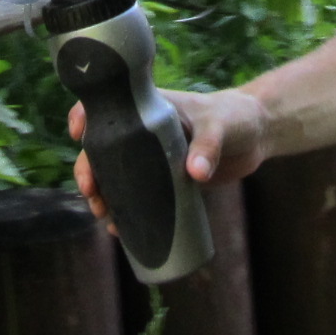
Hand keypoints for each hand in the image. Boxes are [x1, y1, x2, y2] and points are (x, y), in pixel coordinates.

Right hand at [69, 87, 271, 225]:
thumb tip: (195, 174)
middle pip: (102, 148)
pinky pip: (138, 195)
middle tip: (92, 192)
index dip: (85, 115)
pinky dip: (126, 210)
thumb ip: (209, 146)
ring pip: (115, 174)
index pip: (108, 105)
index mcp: (149, 108)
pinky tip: (119, 229)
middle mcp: (143, 132)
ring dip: (103, 194)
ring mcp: (152, 157)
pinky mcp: (165, 181)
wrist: (256, 135)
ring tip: (104, 214)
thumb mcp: (220, 127)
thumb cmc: (235, 117)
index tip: (78, 133)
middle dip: (88, 169)